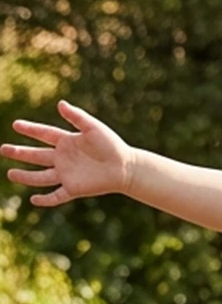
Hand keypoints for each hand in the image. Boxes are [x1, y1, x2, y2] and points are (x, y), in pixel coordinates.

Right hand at [3, 101, 134, 206]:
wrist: (127, 167)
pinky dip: (46, 199)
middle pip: (37, 156)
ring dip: (26, 176)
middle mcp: (63, 158)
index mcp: (67, 141)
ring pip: (41, 177)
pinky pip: (57, 195)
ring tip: (9, 174)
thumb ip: (77, 117)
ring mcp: (67, 174)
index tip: (16, 125)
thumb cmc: (112, 145)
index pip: (44, 134)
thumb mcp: (93, 128)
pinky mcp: (75, 188)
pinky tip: (34, 200)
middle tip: (3, 150)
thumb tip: (60, 103)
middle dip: (20, 153)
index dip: (30, 129)